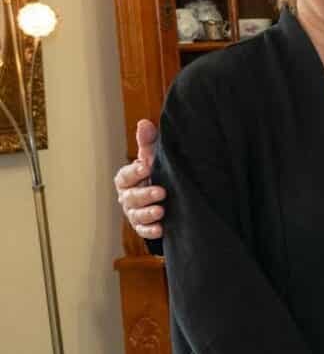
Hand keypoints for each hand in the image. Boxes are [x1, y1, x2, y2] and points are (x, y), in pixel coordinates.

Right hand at [114, 120, 165, 239]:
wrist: (167, 199)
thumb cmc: (156, 174)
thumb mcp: (153, 159)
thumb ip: (148, 144)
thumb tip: (144, 123)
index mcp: (127, 179)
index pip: (125, 176)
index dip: (134, 172)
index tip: (146, 166)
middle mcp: (127, 196)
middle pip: (130, 196)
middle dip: (145, 194)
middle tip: (161, 191)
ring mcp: (134, 213)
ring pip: (136, 214)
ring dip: (148, 213)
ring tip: (161, 210)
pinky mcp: (143, 226)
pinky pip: (144, 230)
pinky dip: (151, 230)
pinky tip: (161, 228)